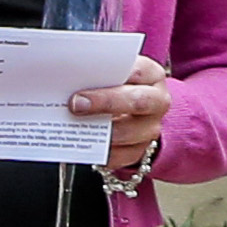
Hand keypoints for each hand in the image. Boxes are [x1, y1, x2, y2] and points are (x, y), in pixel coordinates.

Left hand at [67, 52, 175, 180]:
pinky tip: (84, 144)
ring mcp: (150, 128)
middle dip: (105, 102)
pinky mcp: (139, 151)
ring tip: (75, 125)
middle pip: (137, 102)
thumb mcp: (113, 73)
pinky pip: (119, 156)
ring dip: (99, 131)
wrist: (132, 112)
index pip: (137, 71)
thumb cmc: (118, 87)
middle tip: (76, 104)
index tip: (87, 77)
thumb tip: (69, 75)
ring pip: (128, 133)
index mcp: (152, 75)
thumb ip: (98, 73)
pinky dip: (100, 151)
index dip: (112, 74)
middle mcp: (157, 102)